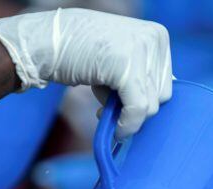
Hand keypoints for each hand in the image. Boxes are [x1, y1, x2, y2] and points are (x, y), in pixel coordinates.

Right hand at [0, 8, 171, 138]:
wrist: (46, 42)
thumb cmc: (81, 52)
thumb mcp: (121, 56)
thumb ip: (142, 76)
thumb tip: (155, 110)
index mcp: (158, 35)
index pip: (166, 83)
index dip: (144, 99)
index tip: (123, 104)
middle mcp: (155, 39)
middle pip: (162, 96)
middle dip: (135, 107)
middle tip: (107, 103)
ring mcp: (142, 51)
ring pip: (151, 106)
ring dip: (125, 113)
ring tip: (101, 96)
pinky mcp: (127, 67)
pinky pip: (138, 110)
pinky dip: (128, 125)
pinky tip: (115, 129)